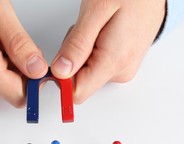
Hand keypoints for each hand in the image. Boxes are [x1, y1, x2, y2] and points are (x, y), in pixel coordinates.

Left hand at [51, 0, 165, 103]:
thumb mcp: (96, 11)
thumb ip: (77, 45)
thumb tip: (60, 72)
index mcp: (113, 62)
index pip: (77, 93)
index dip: (61, 77)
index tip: (60, 55)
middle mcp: (120, 71)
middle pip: (79, 81)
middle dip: (72, 58)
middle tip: (83, 31)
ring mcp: (123, 68)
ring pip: (86, 72)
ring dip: (81, 51)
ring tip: (95, 27)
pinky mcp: (122, 63)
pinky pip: (96, 64)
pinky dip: (91, 49)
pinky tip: (101, 31)